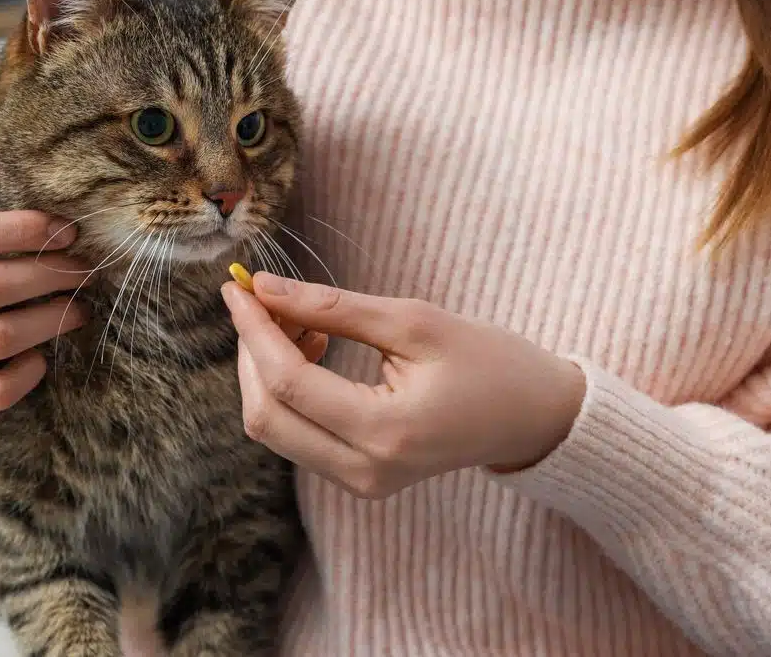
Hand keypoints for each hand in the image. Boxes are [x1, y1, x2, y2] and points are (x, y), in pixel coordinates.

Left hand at [221, 273, 585, 498]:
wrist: (533, 416)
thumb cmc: (489, 361)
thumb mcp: (414, 321)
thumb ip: (333, 307)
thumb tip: (264, 290)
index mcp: (386, 432)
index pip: (289, 383)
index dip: (254, 330)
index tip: (237, 287)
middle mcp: (365, 472)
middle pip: (267, 416)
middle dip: (253, 352)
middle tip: (265, 300)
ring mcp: (361, 484)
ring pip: (275, 429)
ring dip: (268, 371)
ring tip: (304, 320)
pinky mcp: (360, 480)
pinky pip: (298, 436)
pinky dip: (289, 390)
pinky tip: (315, 347)